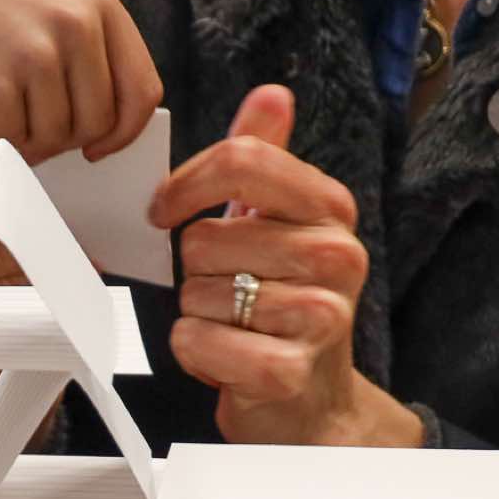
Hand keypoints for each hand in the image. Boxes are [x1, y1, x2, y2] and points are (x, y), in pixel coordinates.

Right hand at [0, 0, 161, 163]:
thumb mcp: (56, 5)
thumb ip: (91, 54)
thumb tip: (111, 126)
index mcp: (100, 6)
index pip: (143, 91)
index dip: (125, 131)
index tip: (100, 145)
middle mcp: (76, 27)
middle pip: (100, 124)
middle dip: (70, 138)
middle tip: (37, 121)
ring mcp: (37, 57)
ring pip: (59, 139)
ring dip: (33, 139)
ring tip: (7, 105)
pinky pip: (18, 143)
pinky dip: (3, 139)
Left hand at [150, 85, 421, 447]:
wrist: (314, 404)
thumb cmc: (287, 308)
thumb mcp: (281, 228)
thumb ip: (266, 161)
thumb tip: (272, 94)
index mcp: (330, 209)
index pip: (242, 161)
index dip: (186, 184)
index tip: (165, 210)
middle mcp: (333, 256)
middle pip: (203, 237)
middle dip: (197, 271)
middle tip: (230, 294)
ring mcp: (317, 315)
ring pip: (194, 292)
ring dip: (198, 315)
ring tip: (236, 329)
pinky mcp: (285, 370)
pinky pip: (193, 340)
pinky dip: (195, 353)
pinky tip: (230, 359)